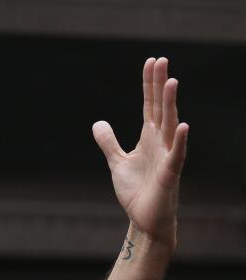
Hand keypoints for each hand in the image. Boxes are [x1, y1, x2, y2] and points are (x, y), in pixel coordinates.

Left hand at [92, 57, 188, 246]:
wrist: (144, 219)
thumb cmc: (136, 190)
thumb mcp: (117, 162)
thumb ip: (109, 142)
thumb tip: (98, 123)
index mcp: (148, 138)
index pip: (150, 105)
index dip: (149, 84)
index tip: (152, 61)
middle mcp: (160, 142)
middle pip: (161, 108)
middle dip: (160, 85)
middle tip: (161, 60)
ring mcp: (167, 157)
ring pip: (169, 125)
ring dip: (171, 104)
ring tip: (171, 81)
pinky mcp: (170, 174)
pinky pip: (176, 155)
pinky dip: (179, 141)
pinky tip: (182, 125)